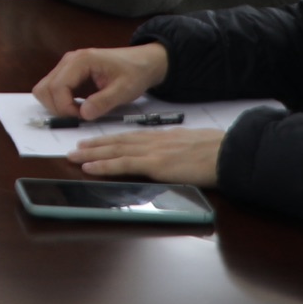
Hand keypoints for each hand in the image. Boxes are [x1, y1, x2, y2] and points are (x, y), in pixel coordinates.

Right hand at [34, 40, 168, 122]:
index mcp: (81, 60)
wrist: (143, 63)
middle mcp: (69, 61)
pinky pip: (54, 90)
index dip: (65, 108)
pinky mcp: (68, 74)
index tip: (82, 117)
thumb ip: (104, 102)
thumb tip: (83, 114)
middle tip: (79, 116)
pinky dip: (61, 103)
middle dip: (58, 108)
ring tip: (78, 112)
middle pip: (45, 88)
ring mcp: (67, 67)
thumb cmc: (135, 73)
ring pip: (45, 90)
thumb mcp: (124, 90)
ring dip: (57, 106)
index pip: (57, 87)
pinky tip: (79, 107)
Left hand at [76, 127, 224, 186]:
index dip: (111, 140)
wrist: (228, 153)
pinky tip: (90, 167)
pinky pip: (123, 163)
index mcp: (163, 137)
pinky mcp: (155, 164)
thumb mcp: (193, 146)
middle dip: (95, 145)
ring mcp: (152, 151)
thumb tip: (174, 157)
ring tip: (75, 155)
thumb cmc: (217, 151)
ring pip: (115, 150)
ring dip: (92, 153)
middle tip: (76, 148)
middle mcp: (153, 141)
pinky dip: (104, 164)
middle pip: (118, 141)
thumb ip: (178, 150)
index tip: (96, 141)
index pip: (131, 137)